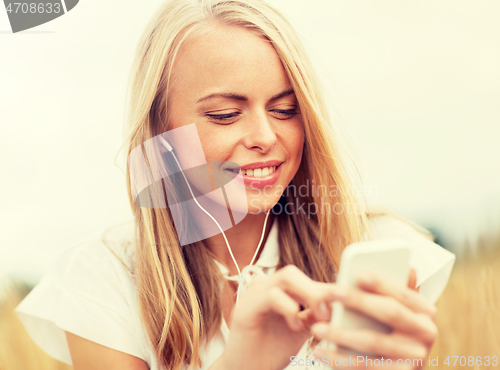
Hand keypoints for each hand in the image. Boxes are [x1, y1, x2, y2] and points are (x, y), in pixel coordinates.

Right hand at [218, 265, 344, 369]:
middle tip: (331, 309)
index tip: (347, 298)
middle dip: (317, 289)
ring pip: (286, 278)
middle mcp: (264, 286)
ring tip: (318, 316)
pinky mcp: (246, 307)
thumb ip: (315, 313)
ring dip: (308, 294)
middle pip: (294, 273)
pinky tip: (296, 325)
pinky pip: (272, 296)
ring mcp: (253, 294)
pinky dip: (289, 308)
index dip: (326, 287)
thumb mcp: (301, 328)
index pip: (303, 279)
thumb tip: (341, 303)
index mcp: (276, 289)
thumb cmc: (271, 350)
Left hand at [310, 269, 436, 369]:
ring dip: (341, 333)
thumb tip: (410, 267)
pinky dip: (339, 359)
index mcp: (425, 312)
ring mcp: (415, 358)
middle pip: (390, 312)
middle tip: (330, 292)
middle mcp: (426, 333)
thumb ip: (397, 291)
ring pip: (373, 341)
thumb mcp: (398, 311)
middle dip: (358, 300)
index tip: (359, 274)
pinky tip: (320, 352)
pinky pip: (365, 366)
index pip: (403, 293)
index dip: (382, 282)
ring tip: (317, 327)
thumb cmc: (391, 332)